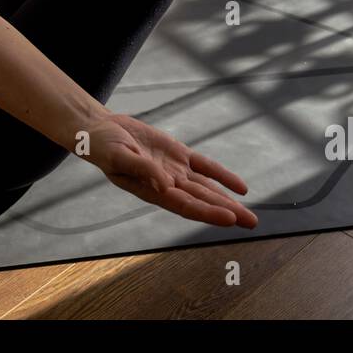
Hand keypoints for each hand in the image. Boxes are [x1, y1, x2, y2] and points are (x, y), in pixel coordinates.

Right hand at [80, 113, 258, 227]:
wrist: (101, 130)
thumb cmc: (103, 147)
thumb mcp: (118, 156)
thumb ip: (142, 170)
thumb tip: (165, 186)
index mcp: (152, 191)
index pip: (185, 205)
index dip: (208, 212)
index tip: (229, 218)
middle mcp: (168, 185)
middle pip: (203, 201)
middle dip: (227, 212)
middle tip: (251, 222)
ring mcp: (175, 170)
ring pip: (208, 188)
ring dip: (229, 201)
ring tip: (249, 215)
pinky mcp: (178, 154)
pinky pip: (205, 166)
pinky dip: (223, 176)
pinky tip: (240, 187)